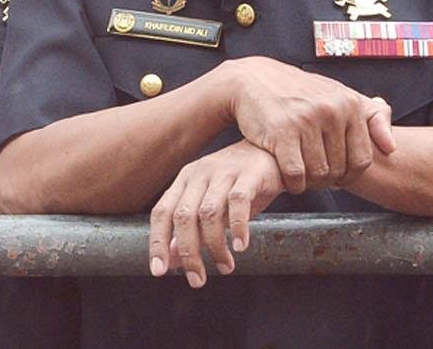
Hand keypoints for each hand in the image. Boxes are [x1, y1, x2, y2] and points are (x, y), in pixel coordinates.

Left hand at [148, 140, 283, 287]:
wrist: (275, 153)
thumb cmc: (241, 184)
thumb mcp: (213, 207)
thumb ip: (191, 231)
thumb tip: (170, 261)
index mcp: (186, 180)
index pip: (162, 212)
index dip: (157, 242)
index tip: (158, 271)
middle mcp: (200, 173)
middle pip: (184, 216)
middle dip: (188, 253)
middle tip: (198, 280)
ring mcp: (224, 171)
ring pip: (209, 213)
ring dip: (215, 246)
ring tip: (225, 267)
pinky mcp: (249, 174)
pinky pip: (238, 202)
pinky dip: (238, 227)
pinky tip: (240, 246)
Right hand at [222, 56, 394, 194]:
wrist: (253, 80)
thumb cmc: (299, 92)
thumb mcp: (338, 95)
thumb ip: (371, 117)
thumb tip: (392, 147)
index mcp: (349, 103)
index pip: (362, 158)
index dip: (350, 174)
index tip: (337, 173)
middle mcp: (331, 110)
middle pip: (340, 170)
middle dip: (328, 179)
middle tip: (316, 173)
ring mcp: (306, 120)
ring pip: (318, 174)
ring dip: (311, 183)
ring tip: (304, 174)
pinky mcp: (281, 133)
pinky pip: (296, 175)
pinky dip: (293, 184)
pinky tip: (290, 177)